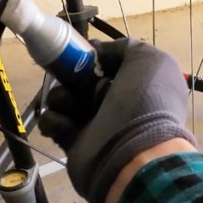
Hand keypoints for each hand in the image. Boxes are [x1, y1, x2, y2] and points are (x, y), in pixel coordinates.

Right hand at [38, 38, 196, 202]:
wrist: (132, 154)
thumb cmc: (144, 103)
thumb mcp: (148, 60)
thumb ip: (124, 47)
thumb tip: (100, 51)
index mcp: (138, 85)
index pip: (109, 65)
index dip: (95, 56)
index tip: (85, 52)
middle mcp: (118, 104)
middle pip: (82, 80)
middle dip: (72, 75)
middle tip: (73, 80)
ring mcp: (96, 125)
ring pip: (64, 99)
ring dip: (60, 96)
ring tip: (69, 104)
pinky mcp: (75, 143)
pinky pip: (54, 123)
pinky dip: (54, 121)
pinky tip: (65, 125)